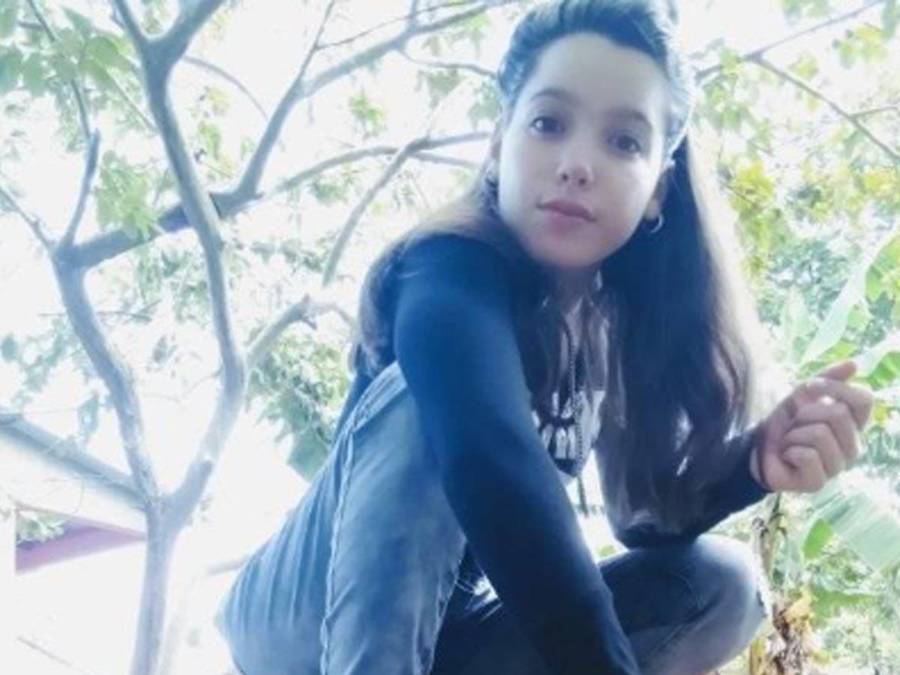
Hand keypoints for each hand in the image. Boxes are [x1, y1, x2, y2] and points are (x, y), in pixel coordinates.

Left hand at [750, 360, 873, 492]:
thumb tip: (854, 364)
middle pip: (838, 415)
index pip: (864, 401)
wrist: (756, 448)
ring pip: (820, 434)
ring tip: (790, 442)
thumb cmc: (785, 422)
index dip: (836, 388)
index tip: (810, 387)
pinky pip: (807, 455)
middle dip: (805, 413)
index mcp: (853, 426)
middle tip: (794, 424)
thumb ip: (828, 379)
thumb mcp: (803, 395)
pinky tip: (787, 456)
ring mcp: (836, 467)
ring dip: (794, 433)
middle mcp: (852, 448)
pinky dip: (789, 450)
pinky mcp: (817, 483)